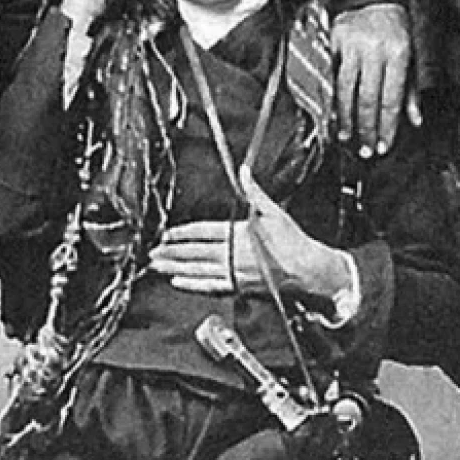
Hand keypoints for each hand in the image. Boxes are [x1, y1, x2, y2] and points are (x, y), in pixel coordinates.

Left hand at [147, 167, 352, 300]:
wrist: (308, 269)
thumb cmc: (293, 240)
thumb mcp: (273, 211)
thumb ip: (254, 192)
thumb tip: (243, 171)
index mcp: (238, 233)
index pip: (202, 232)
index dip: (182, 233)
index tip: (166, 234)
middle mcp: (232, 254)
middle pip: (195, 252)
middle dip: (171, 252)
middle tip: (152, 253)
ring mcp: (234, 272)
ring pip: (198, 270)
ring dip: (175, 269)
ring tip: (157, 267)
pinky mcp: (239, 287)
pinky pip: (210, 287)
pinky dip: (193, 285)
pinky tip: (178, 283)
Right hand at [331, 2, 419, 157]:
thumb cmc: (397, 29)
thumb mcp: (412, 56)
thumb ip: (412, 90)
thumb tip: (416, 120)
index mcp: (398, 52)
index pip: (392, 98)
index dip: (387, 126)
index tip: (383, 146)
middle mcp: (374, 49)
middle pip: (367, 98)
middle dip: (366, 128)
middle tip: (364, 150)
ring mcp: (351, 44)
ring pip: (345, 89)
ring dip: (345, 117)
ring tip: (346, 137)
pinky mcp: (333, 40)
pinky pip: (329, 74)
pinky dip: (330, 96)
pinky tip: (331, 113)